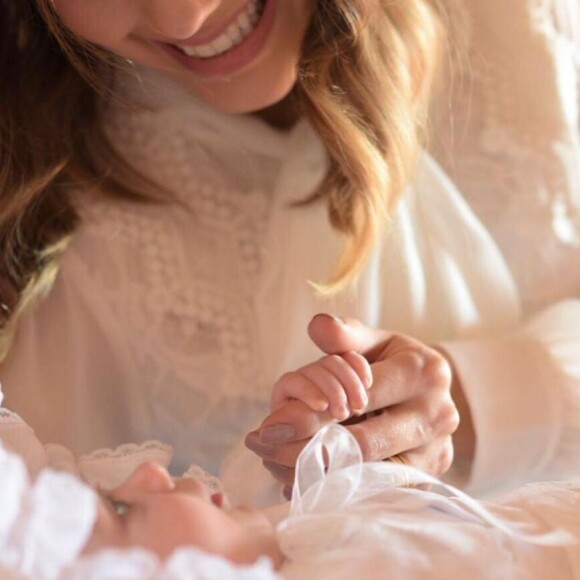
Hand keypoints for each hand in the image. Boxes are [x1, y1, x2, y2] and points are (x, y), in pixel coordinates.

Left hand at [245, 314, 459, 487]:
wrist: (433, 393)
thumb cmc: (395, 362)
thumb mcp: (374, 340)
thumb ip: (344, 335)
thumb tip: (317, 325)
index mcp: (423, 373)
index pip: (359, 398)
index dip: (313, 412)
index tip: (271, 425)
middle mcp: (436, 415)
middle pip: (362, 444)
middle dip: (308, 449)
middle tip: (266, 450)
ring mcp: (436, 452)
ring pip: (367, 476)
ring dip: (318, 474)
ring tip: (278, 465)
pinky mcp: (428, 478)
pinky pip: (376, 491)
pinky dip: (338, 487)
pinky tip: (306, 480)